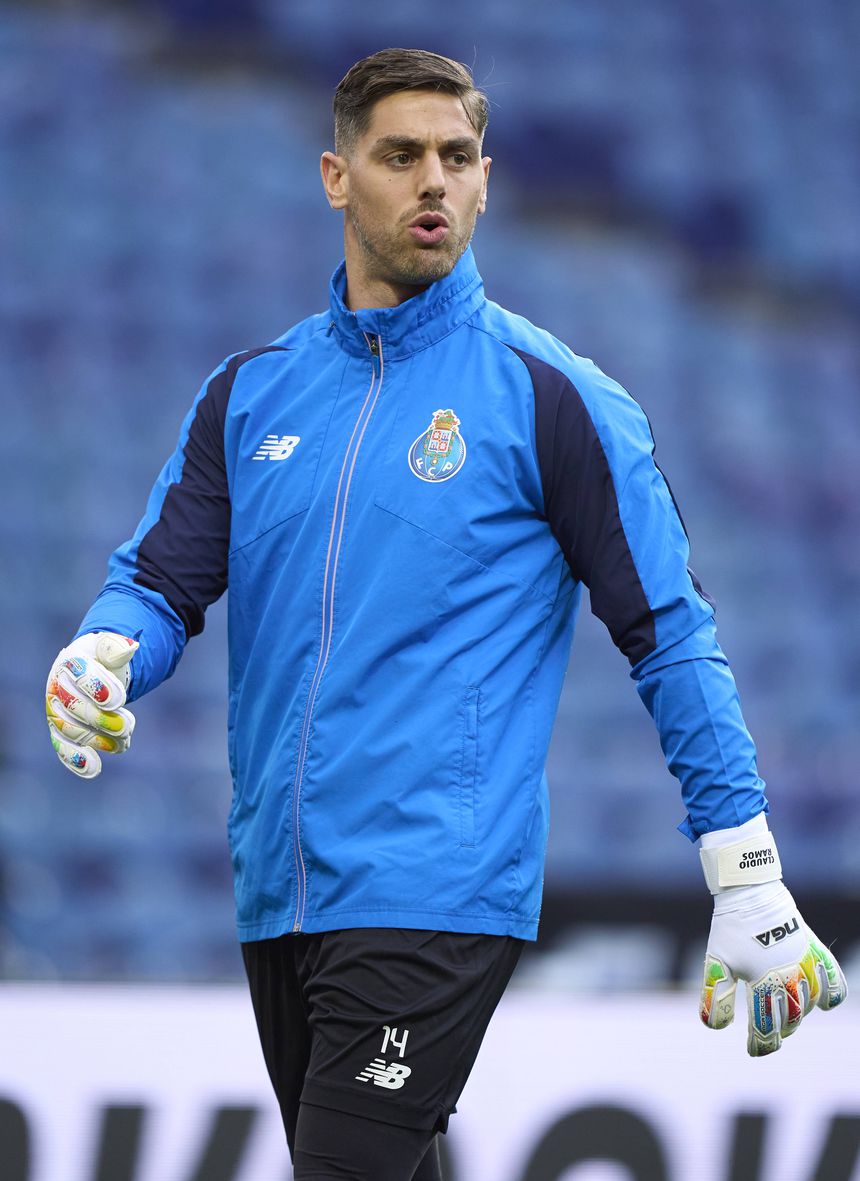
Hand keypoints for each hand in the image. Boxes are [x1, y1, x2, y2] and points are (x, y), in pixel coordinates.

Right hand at [46, 631, 137, 778]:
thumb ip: (117, 649)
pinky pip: (63, 748)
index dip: (100, 688)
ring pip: (72, 731)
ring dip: (99, 740)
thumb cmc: (102, 660)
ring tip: (124, 744)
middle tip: (129, 725)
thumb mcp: (111, 650)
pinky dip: (76, 760)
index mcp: (70, 663)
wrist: (90, 673)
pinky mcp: (60, 733)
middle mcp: (57, 689)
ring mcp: (57, 713)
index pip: (80, 674)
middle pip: (75, 708)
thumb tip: (129, 647)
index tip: (120, 700)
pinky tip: (93, 768)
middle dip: (103, 720)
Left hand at [700, 880, 846, 1055]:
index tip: (753, 1050)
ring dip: (798, 1015)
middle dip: (778, 1031)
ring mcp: (805, 963)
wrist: (750, 892)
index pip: (766, 1027)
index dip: (760, 1045)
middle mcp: (788, 975)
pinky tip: (823, 1004)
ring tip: (785, 1017)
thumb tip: (717, 1028)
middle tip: (766, 1033)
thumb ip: (715, 995)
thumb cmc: (730, 928)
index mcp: (762, 981)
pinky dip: (832, 995)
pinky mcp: (815, 950)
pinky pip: (833, 979)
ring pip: (809, 1003)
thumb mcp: (716, 961)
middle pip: (790, 1019)